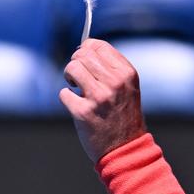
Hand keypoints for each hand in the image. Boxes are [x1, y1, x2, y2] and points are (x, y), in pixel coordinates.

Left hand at [60, 39, 146, 162]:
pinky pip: (64, 93)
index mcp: (127, 73)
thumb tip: (84, 48)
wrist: (126, 149)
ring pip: (72, 69)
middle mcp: (115, 83)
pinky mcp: (84, 112)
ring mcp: (99, 97)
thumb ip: (112, 68)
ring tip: (76, 87)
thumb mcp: (128, 88)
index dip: (86, 49)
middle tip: (78, 77)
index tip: (84, 59)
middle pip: (82, 55)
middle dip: (76, 64)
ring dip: (69, 78)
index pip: (98, 45)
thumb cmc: (125, 116)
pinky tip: (78, 106)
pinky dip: (67, 99)